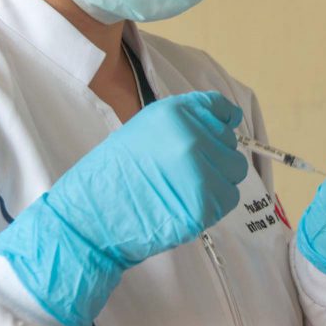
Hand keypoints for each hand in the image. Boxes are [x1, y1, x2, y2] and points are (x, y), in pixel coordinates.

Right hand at [0, 91, 247, 325]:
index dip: (224, 122)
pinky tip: (187, 205)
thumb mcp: (144, 129)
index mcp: (176, 113)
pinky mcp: (204, 204)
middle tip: (187, 174)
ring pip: (234, 172)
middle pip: (230, 145)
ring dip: (217, 181)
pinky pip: (228, 198)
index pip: (220, 109)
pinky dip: (214, 204)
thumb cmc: (114, 173)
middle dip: (215, 158)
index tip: (223, 130)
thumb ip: (183, 122)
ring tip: (185, 190)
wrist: (91, 215)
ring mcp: (201, 171)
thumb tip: (226, 121)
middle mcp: (192, 137)